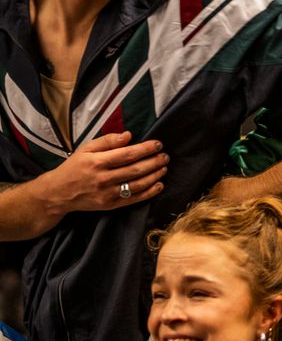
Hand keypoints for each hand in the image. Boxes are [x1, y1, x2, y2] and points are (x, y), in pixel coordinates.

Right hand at [36, 131, 167, 215]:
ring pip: (137, 185)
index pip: (127, 154)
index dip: (145, 149)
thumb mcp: (85, 149)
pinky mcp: (110, 205)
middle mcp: (102, 178)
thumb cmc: (74, 167)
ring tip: (164, 167)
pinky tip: (159, 185)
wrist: (58, 193)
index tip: (158, 144)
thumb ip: (107, 141)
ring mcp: (107, 194)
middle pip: (135, 170)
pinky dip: (149, 192)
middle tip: (165, 156)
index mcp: (96, 162)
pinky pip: (134, 199)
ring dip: (155, 176)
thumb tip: (129, 135)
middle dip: (154, 162)